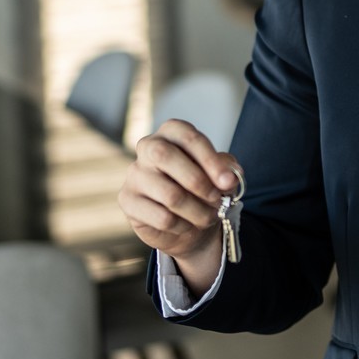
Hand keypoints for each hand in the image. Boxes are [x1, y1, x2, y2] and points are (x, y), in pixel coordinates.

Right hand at [118, 119, 241, 291]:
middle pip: (165, 156)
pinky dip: (183, 225)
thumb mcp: (220, 176)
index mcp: (171, 133)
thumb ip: (227, 170)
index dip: (209, 158)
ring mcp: (134, 174)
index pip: (186, 136)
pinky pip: (162, 217)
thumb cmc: (203, 191)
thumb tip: (230, 177)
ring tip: (209, 217)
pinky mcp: (127, 200)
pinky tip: (187, 225)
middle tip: (217, 199)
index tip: (228, 181)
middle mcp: (147, 147)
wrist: (187, 225)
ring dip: (197, 211)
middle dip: (198, 182)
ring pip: (169, 194)